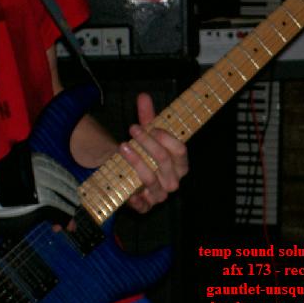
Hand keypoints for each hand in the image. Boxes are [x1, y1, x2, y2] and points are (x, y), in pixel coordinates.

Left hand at [119, 93, 188, 212]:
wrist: (129, 175)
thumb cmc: (144, 152)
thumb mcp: (146, 134)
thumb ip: (147, 117)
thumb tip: (143, 96)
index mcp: (180, 164)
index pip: (180, 151)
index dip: (166, 139)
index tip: (152, 127)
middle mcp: (174, 180)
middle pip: (164, 161)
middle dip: (148, 143)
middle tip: (133, 129)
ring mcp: (160, 194)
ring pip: (151, 179)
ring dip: (136, 162)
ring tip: (123, 146)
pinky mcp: (146, 206)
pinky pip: (142, 204)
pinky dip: (134, 196)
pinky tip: (125, 184)